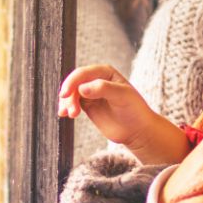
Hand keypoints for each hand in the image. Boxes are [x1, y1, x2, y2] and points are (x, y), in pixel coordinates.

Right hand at [57, 64, 183, 160]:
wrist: (137, 130)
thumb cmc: (134, 110)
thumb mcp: (122, 96)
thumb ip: (102, 88)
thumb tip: (81, 88)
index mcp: (105, 72)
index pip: (83, 73)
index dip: (72, 82)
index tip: (65, 94)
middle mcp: (96, 79)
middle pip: (74, 83)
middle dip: (69, 95)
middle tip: (69, 111)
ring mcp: (90, 92)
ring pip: (71, 93)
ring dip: (67, 103)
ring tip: (71, 115)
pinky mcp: (87, 105)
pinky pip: (72, 103)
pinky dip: (67, 107)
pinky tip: (65, 114)